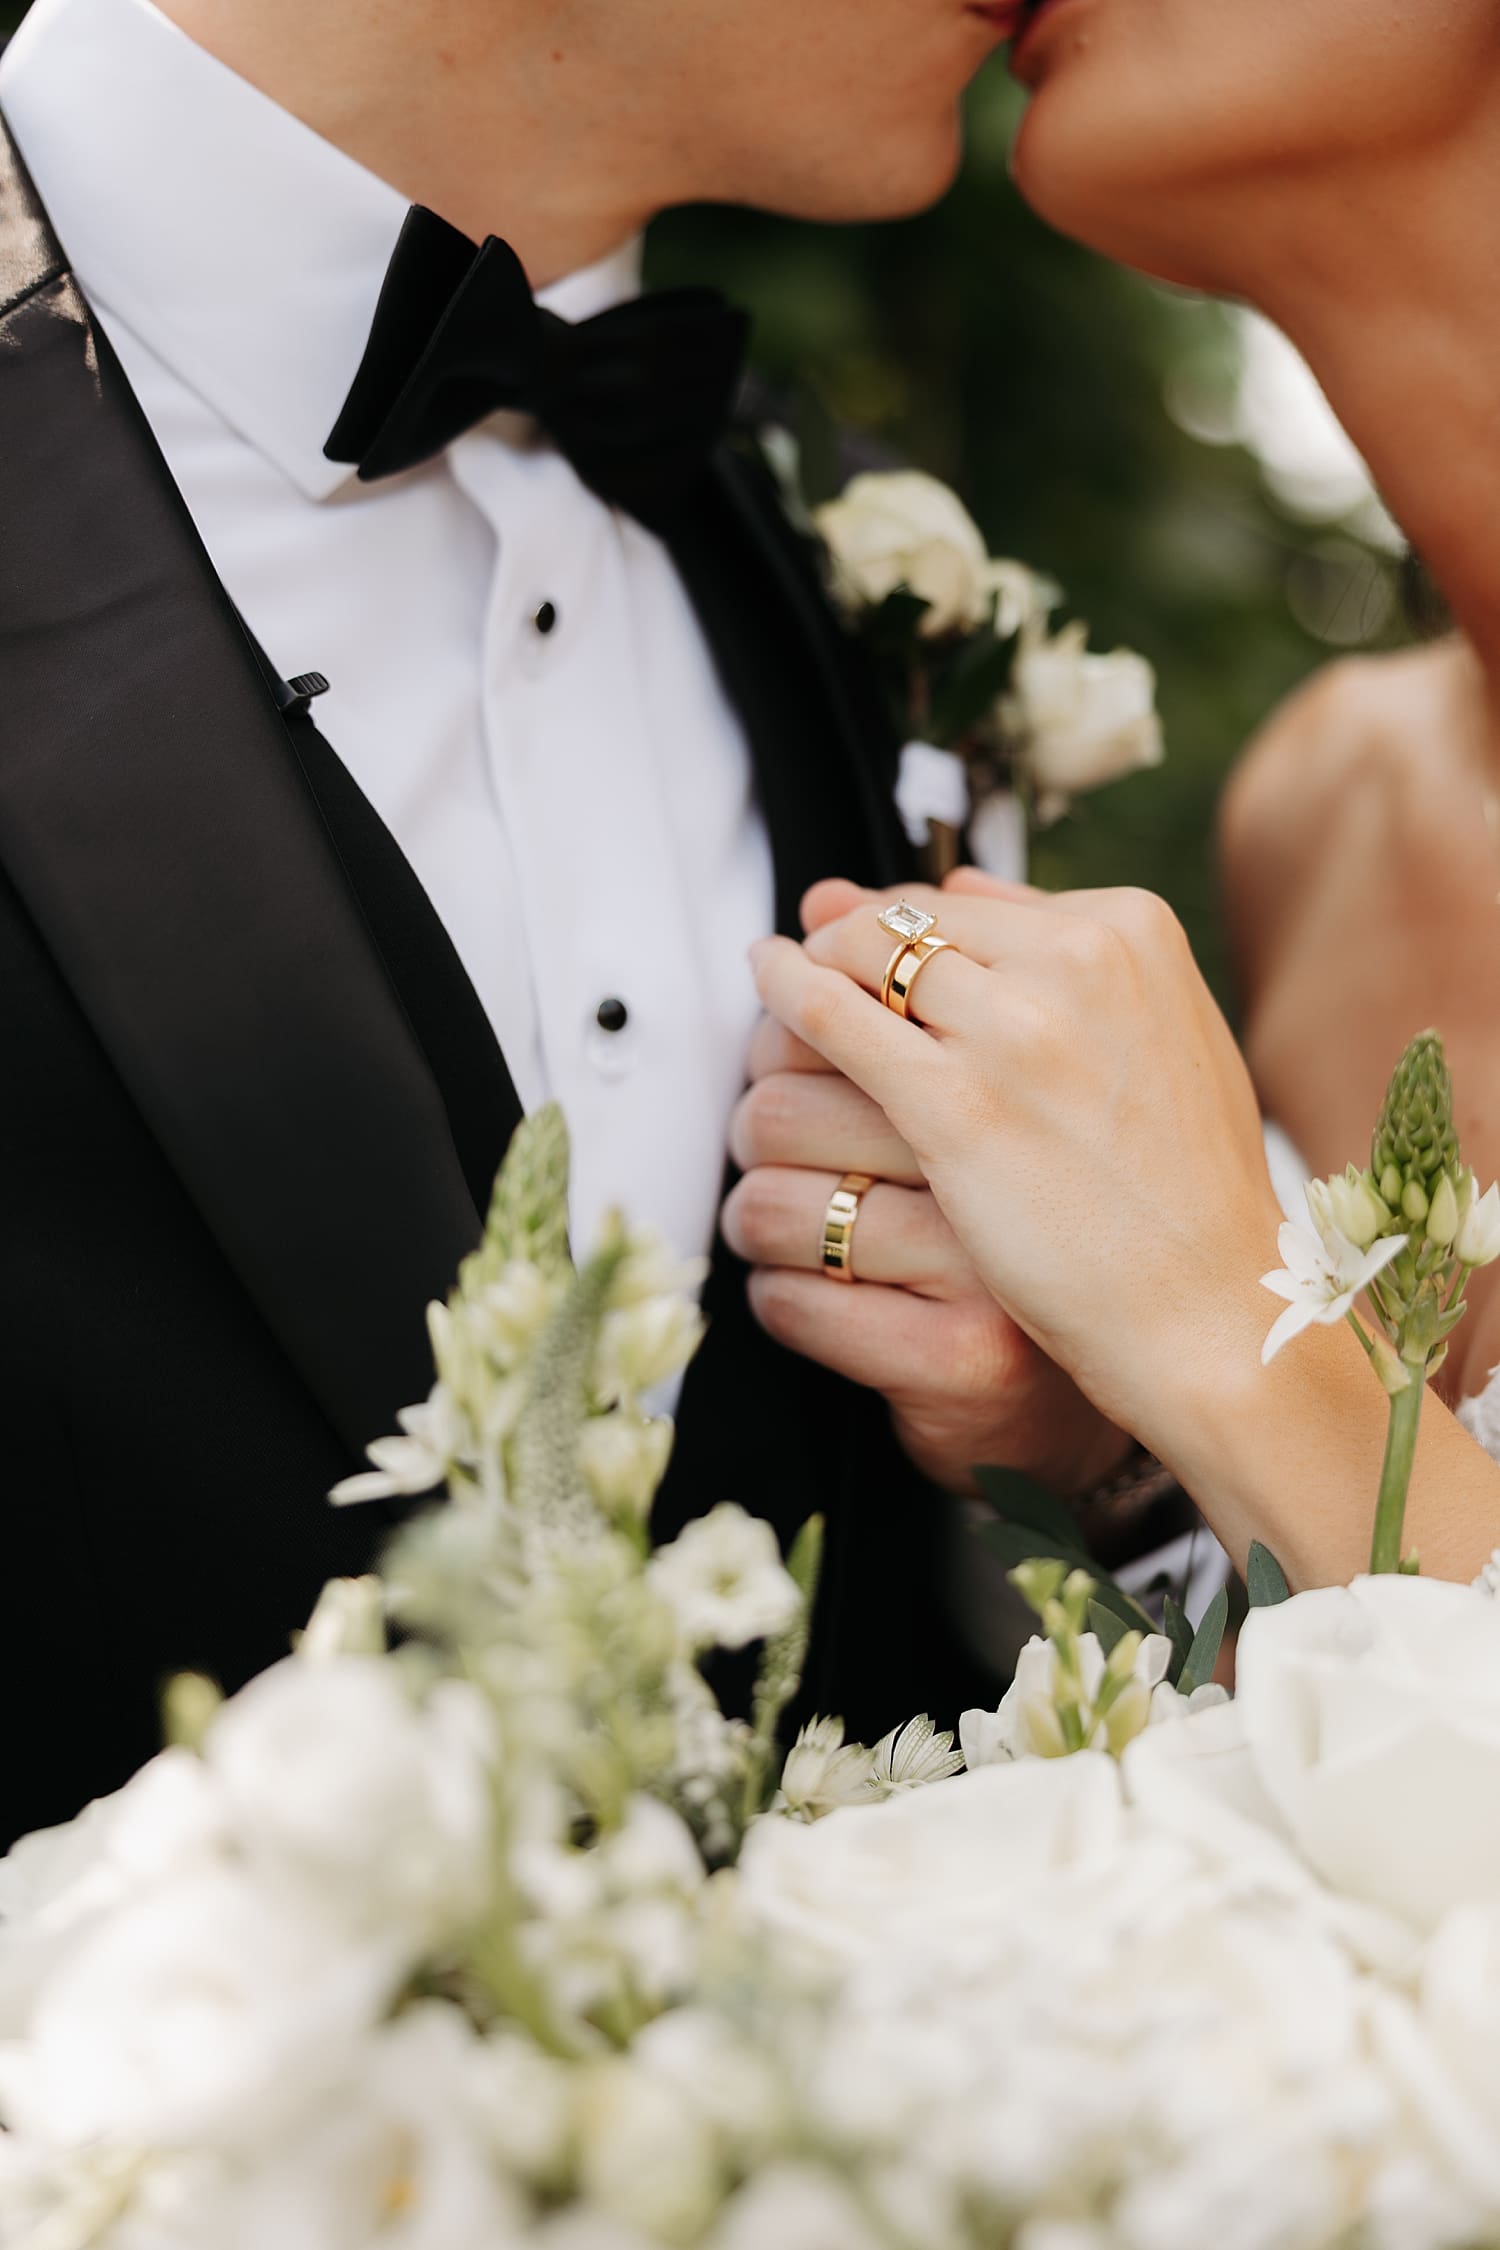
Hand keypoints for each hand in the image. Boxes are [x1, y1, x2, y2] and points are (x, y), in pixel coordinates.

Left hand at [748, 873, 1285, 1463]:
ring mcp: (1015, 1034)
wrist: (1208, 1307)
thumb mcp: (1162, 1042)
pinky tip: (765, 994)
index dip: (895, 921)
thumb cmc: (1184, 1190)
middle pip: (908, 923)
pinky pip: (833, 1020)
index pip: (966, 901)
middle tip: (799, 961)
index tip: (852, 939)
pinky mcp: (956, 1108)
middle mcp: (1077, 962)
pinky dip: (785, 995)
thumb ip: (1069, 961)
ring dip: (808, 973)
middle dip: (844, 942)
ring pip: (861, 959)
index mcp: (1130, 931)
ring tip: (774, 989)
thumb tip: (952, 881)